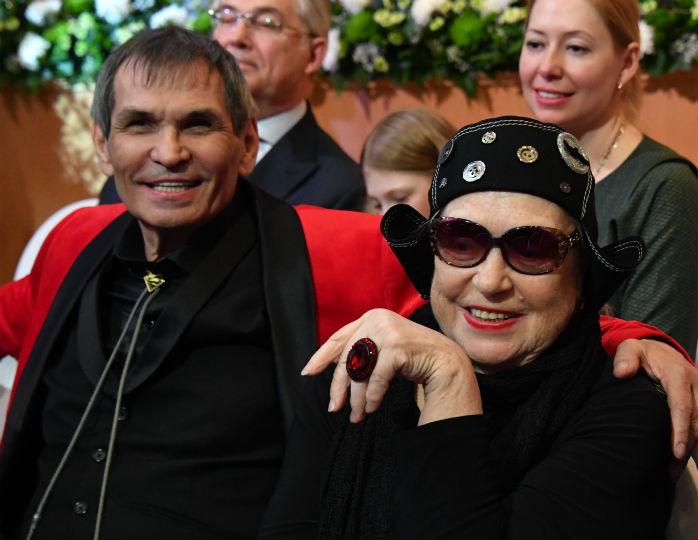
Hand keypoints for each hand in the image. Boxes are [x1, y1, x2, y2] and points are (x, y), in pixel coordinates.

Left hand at [302, 309, 481, 423]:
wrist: (446, 362)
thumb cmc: (413, 357)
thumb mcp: (383, 348)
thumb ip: (361, 350)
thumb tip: (331, 366)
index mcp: (370, 317)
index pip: (338, 338)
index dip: (321, 357)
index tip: (308, 373)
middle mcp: (377, 319)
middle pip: (347, 358)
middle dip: (339, 387)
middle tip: (334, 408)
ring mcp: (388, 331)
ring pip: (360, 371)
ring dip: (357, 398)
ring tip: (357, 415)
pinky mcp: (398, 346)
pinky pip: (376, 379)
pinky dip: (372, 397)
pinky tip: (372, 408)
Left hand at [613, 338, 697, 474]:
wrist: (660, 349)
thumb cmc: (642, 352)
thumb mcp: (630, 348)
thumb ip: (625, 358)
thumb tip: (621, 373)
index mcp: (678, 374)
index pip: (682, 404)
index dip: (680, 428)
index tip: (675, 450)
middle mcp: (695, 385)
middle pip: (696, 420)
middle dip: (686, 446)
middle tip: (671, 469)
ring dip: (689, 448)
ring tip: (671, 471)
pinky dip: (690, 441)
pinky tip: (677, 459)